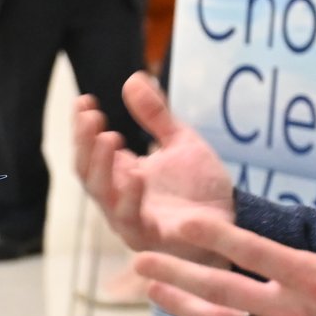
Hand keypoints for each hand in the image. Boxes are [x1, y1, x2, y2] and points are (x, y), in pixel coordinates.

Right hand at [73, 73, 233, 264]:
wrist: (233, 221)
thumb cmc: (201, 188)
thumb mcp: (180, 142)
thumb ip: (156, 115)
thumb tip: (134, 78)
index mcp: (121, 174)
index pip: (89, 150)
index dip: (82, 128)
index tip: (84, 100)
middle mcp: (118, 198)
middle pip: (87, 172)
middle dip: (84, 143)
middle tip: (91, 116)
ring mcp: (131, 220)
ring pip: (102, 195)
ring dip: (101, 166)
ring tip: (110, 137)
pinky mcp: (151, 238)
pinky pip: (131, 220)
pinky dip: (129, 198)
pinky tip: (135, 174)